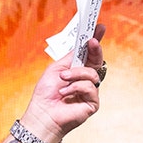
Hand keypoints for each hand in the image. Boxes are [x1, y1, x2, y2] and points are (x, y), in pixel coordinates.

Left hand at [17, 24, 106, 142]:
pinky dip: (76, 87)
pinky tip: (65, 93)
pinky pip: (90, 88)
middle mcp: (86, 81)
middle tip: (92, 41)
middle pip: (97, 61)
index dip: (95, 41)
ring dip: (76, 74)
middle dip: (95, 49)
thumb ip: (71, 57)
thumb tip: (83, 44)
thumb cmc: (46, 94)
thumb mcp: (56, 69)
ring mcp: (90, 92)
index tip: (100, 27)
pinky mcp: (92, 103)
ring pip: (92, 74)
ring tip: (63, 79)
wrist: (42, 115)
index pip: (89, 54)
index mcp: (77, 72)